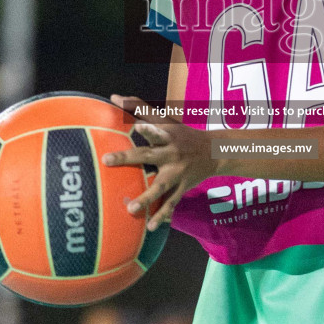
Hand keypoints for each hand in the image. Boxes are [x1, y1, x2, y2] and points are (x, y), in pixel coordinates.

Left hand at [102, 94, 215, 230]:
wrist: (216, 152)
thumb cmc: (182, 133)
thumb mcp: (166, 119)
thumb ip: (139, 108)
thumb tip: (113, 96)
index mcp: (167, 136)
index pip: (155, 129)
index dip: (146, 128)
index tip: (135, 126)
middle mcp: (172, 154)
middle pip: (148, 156)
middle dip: (128, 158)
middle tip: (107, 160)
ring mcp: (178, 173)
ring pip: (160, 186)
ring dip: (146, 198)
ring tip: (131, 209)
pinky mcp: (182, 188)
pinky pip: (170, 203)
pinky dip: (161, 215)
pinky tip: (150, 227)